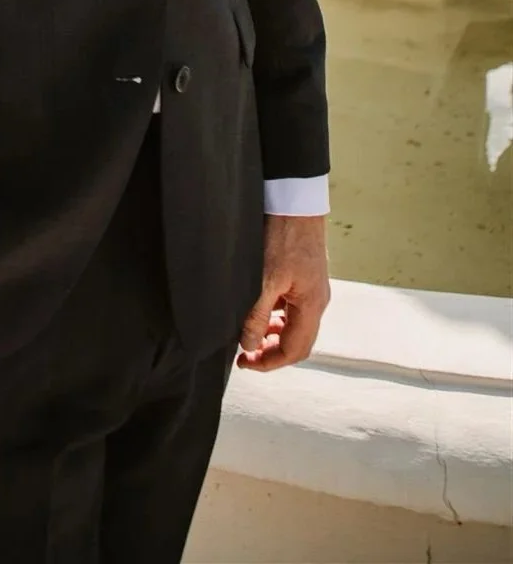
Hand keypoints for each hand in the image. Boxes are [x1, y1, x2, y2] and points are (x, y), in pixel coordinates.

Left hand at [237, 214, 328, 372]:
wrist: (295, 199)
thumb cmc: (284, 236)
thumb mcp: (265, 278)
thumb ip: (256, 315)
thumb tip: (249, 345)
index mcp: (312, 306)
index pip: (294, 351)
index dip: (269, 363)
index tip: (246, 363)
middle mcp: (317, 300)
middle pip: (298, 341)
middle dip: (272, 351)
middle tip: (246, 353)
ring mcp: (312, 287)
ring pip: (294, 323)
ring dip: (273, 333)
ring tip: (250, 332)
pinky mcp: (304, 274)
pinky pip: (292, 305)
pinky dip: (275, 313)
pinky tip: (259, 306)